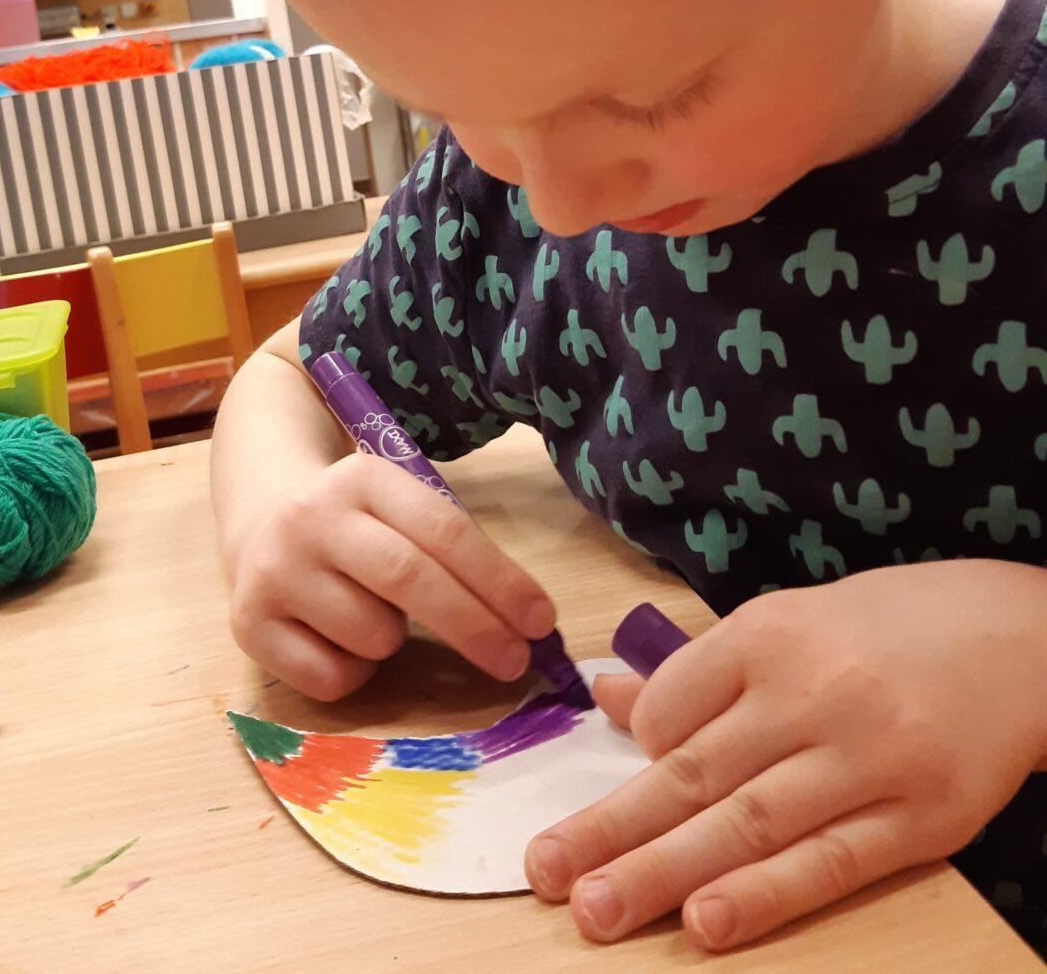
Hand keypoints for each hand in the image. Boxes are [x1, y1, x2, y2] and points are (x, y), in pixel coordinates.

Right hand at [227, 452, 557, 700]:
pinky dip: (354, 672)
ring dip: (395, 642)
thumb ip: (450, 550)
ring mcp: (275, 571)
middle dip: (474, 626)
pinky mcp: (249, 625)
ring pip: (372, 635)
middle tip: (516, 660)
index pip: (444, 530)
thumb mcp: (398, 509)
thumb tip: (526, 623)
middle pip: (410, 579)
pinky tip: (337, 638)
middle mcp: (312, 517)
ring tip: (376, 615)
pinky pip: (331, 677)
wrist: (260, 523)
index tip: (541, 622)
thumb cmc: (357, 526)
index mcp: (362, 477)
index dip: (500, 580)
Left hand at [525, 560, 1046, 950]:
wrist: (1019, 635)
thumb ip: (703, 667)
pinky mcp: (921, 818)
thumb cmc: (888, 626)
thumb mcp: (792, 619)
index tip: (634, 774)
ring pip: (747, 824)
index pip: (674, 705)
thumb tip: (611, 695)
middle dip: (613, 829)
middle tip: (545, 874)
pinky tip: (707, 925)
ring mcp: (867, 758)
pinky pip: (829, 863)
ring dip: (664, 873)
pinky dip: (764, 896)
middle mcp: (812, 691)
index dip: (642, 749)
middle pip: (693, 773)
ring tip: (599, 913)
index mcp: (772, 631)